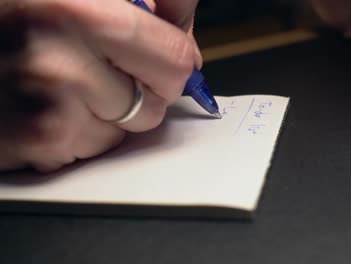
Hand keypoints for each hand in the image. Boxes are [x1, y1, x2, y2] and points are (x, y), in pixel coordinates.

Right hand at [0, 0, 199, 171]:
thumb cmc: (8, 15)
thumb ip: (136, 2)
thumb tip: (181, 24)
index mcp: (79, 9)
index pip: (176, 57)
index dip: (175, 59)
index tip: (165, 58)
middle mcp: (59, 60)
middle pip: (158, 101)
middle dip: (147, 90)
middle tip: (111, 69)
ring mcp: (45, 109)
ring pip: (127, 130)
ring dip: (109, 113)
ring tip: (66, 83)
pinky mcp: (32, 145)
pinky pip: (91, 148)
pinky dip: (80, 132)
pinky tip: (47, 104)